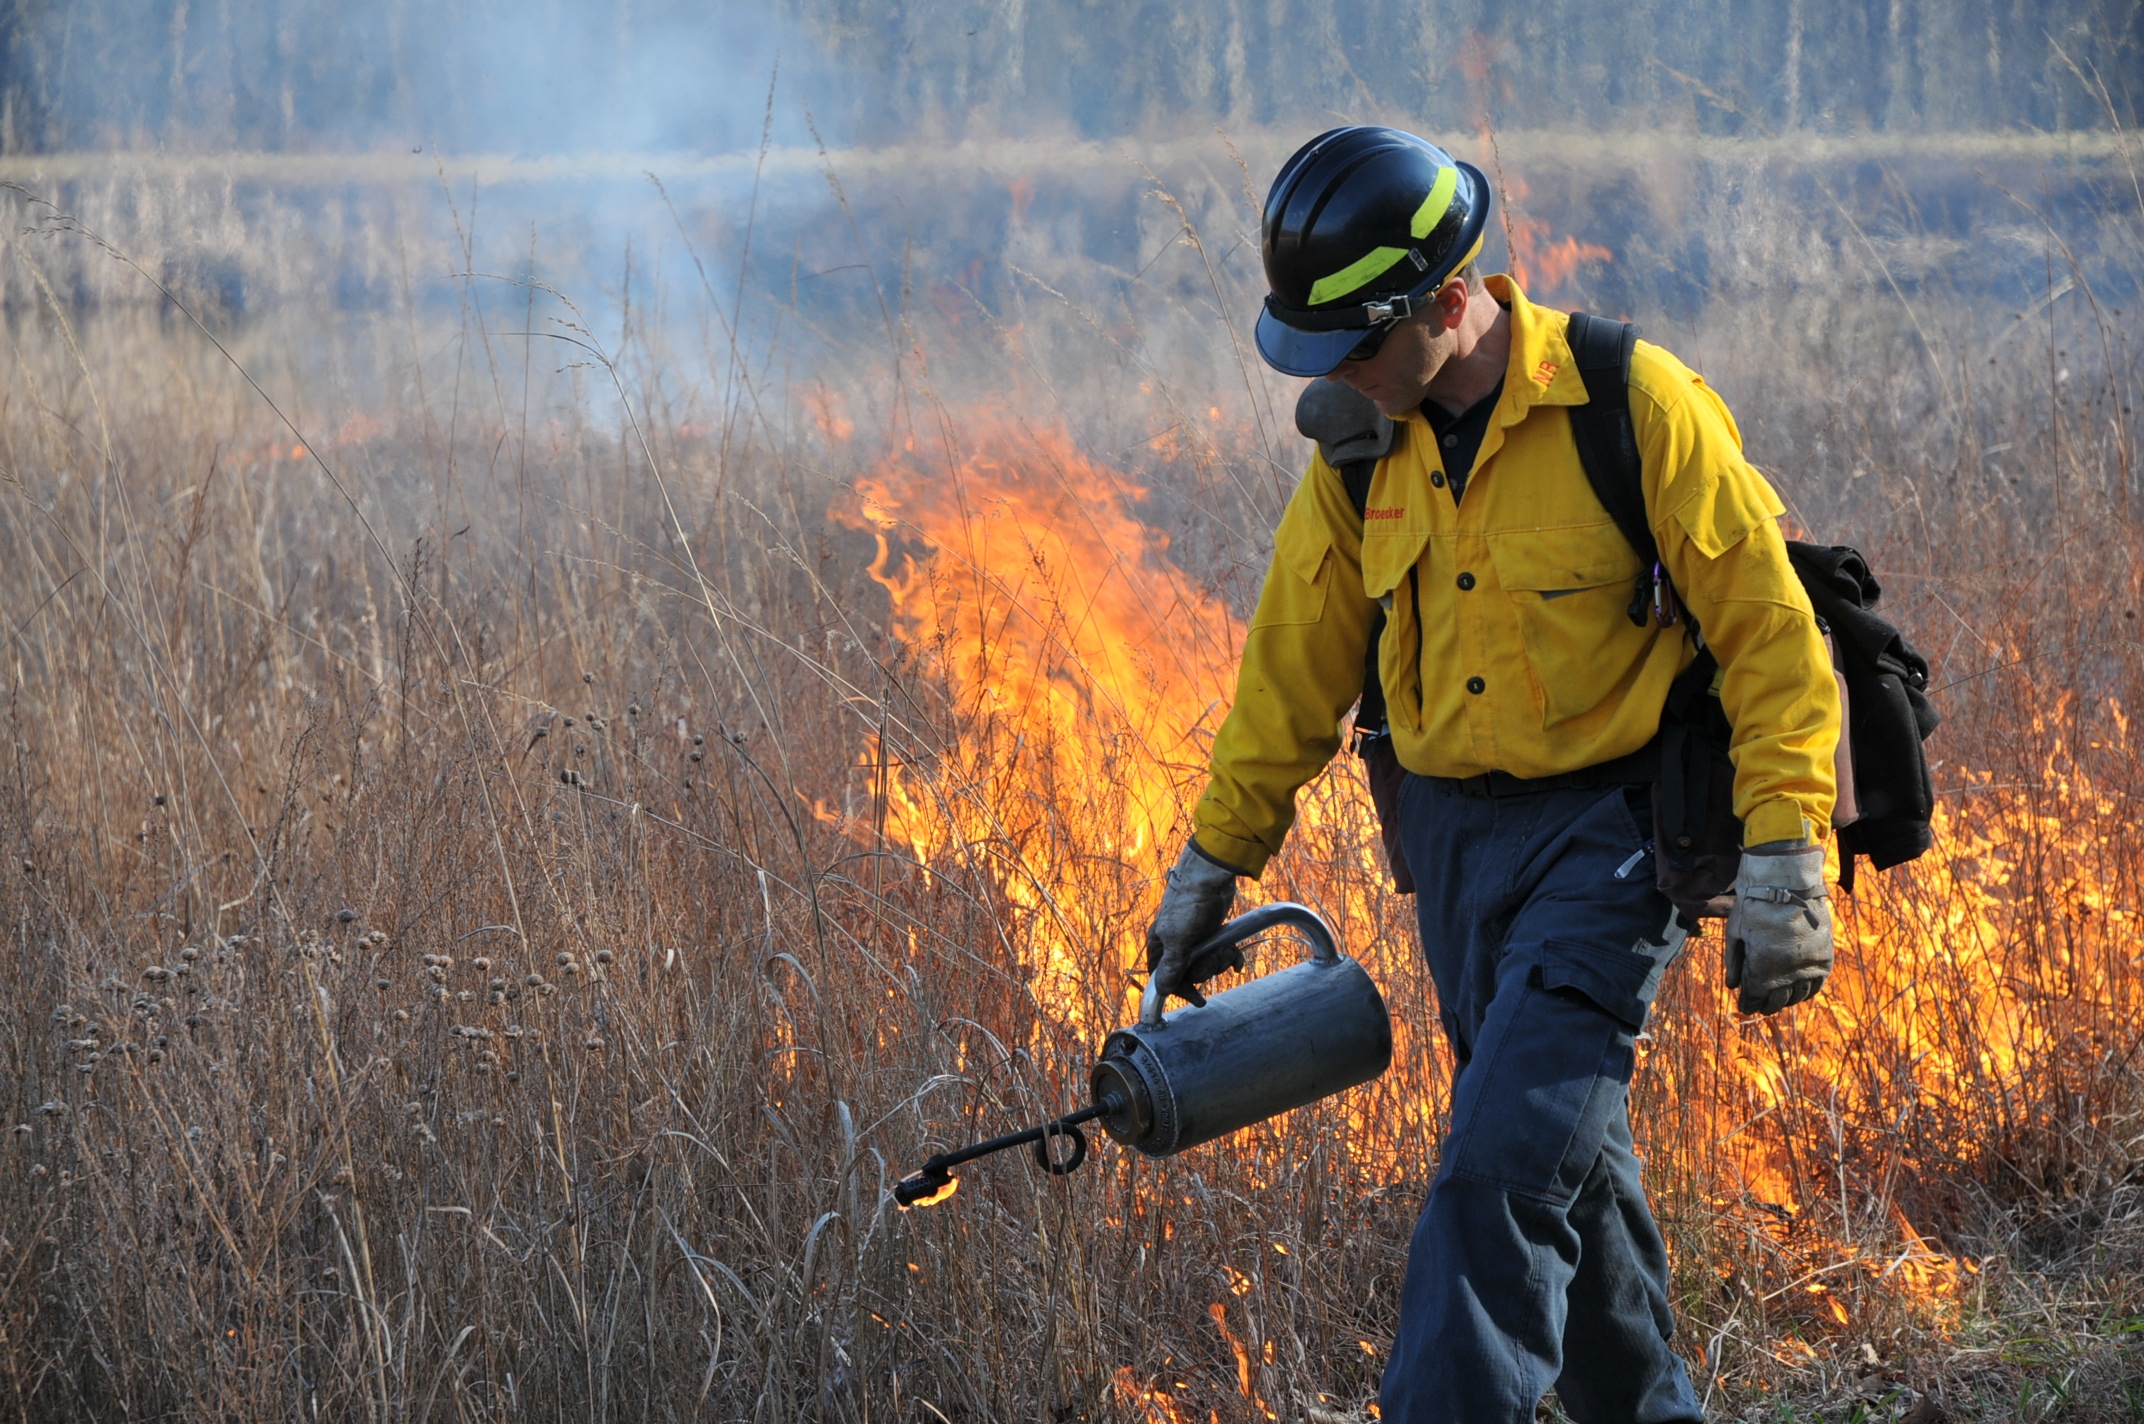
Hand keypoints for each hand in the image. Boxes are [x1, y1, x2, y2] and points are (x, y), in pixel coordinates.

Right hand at [1141, 841, 1240, 1023]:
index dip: (1180, 989)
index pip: (1163, 978)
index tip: (1198, 998)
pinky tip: (1239, 961)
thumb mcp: (1179, 938)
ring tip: (1226, 949)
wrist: (1211, 876)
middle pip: (1189, 973)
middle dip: (1207, 968)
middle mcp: (1174, 943)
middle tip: (1215, 957)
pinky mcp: (1211, 932)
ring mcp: (1194, 938)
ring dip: (1219, 960)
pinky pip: (1219, 953)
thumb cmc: (1190, 904)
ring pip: (1206, 963)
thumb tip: (1162, 989)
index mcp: (1160, 945)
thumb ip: (1172, 965)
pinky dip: (1230, 957)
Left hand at [1723, 841, 1832, 1014]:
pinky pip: (1817, 984)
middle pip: (1776, 1000)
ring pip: (1797, 995)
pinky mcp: (1824, 957)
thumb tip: (1732, 985)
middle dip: (1766, 1004)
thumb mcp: (1736, 933)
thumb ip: (1734, 962)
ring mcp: (1808, 965)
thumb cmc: (1754, 905)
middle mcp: (1787, 972)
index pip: (1755, 997)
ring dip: (1787, 1000)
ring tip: (1780, 1000)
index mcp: (1762, 968)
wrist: (1787, 883)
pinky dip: (1807, 991)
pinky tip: (1799, 991)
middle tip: (1762, 1005)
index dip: (1749, 1003)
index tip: (1746, 1005)